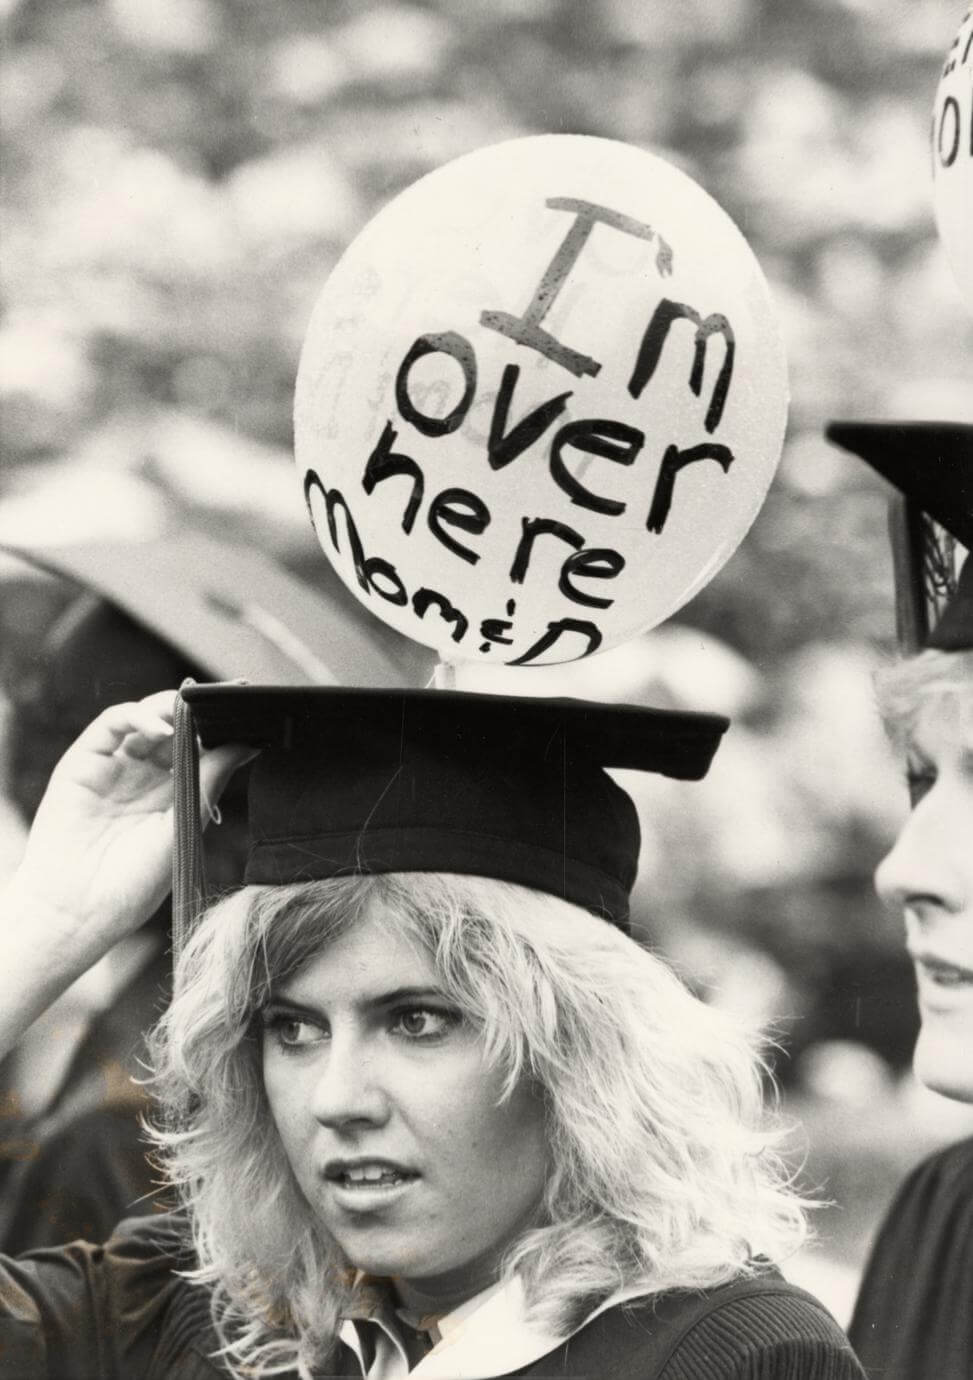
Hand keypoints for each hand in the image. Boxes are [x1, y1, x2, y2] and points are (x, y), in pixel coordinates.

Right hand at [12, 690, 249, 951]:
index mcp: (173, 793)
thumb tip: (250, 745)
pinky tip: (161, 728)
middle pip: (175, 727)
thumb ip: (210, 781)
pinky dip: (138, 715)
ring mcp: (114, 766)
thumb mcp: (182, 828)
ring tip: (190, 713)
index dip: (222, 729)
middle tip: (224, 701)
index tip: (248, 712)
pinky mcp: (83, 761)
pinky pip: (112, 724)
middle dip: (199, 712)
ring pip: (145, 718)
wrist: (76, 912)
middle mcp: (144, 776)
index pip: (201, 747)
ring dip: (169, 709)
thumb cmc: (131, 884)